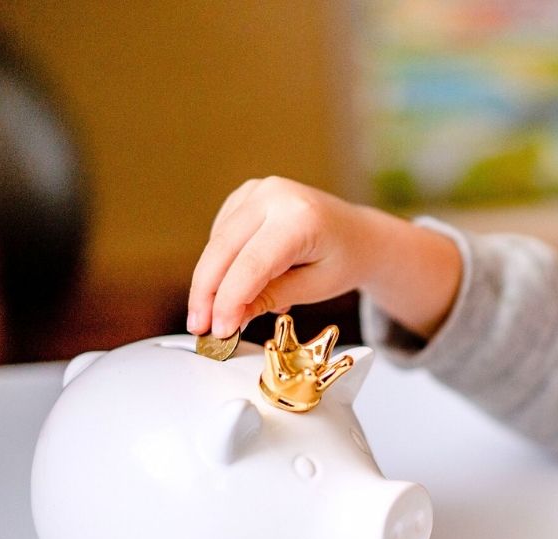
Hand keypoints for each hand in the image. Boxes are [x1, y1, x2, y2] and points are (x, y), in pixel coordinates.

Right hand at [187, 176, 460, 339]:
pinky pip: (222, 232)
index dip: (229, 300)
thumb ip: (270, 297)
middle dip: (207, 293)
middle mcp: (276, 195)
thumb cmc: (343, 261)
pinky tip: (234, 284)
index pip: (252, 264)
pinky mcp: (248, 193)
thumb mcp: (315, 288)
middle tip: (199, 328)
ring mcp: (259, 189)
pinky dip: (221, 261)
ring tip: (218, 315)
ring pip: (217, 241)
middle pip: (224, 249)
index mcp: (301, 218)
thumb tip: (228, 317)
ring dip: (210, 281)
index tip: (217, 330)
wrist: (358, 235)